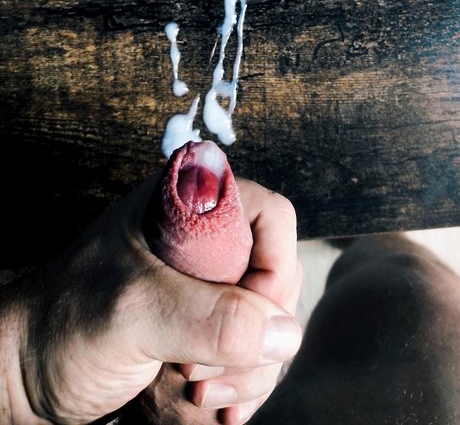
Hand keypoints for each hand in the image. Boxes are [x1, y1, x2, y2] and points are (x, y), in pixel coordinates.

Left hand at [0, 175, 301, 424]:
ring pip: (268, 319)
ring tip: (198, 391)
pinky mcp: (199, 324)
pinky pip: (249, 349)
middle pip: (276, 273)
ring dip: (247, 367)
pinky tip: (214, 405)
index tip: (251, 321)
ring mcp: (203, 283)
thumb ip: (210, 318)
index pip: (268, 216)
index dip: (273, 268)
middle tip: (202, 368)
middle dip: (255, 332)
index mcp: (186, 204)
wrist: (23, 374)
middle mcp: (202, 238)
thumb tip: (284, 334)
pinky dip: (241, 381)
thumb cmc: (62, 325)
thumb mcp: (136, 313)